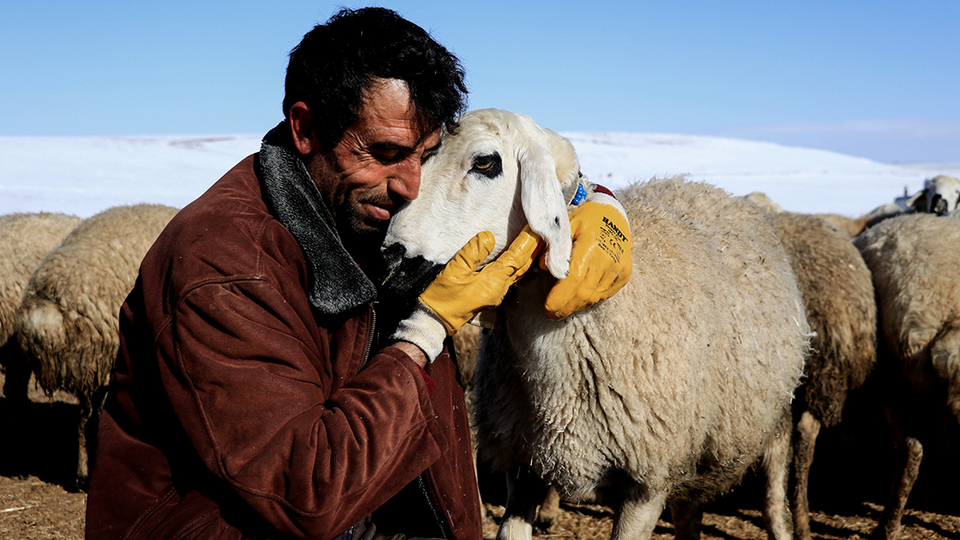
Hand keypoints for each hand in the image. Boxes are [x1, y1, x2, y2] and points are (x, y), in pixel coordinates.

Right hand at [392, 227, 541, 360]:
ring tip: (537, 239)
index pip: (517, 257)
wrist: (436, 320)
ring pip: (520, 271)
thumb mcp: (454, 271)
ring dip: (530, 255)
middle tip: (544, 229)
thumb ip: (472, 253)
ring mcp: (497, 293)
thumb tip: (489, 236)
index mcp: (494, 282)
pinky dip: (520, 263)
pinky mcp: (492, 293)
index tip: (537, 226)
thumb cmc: (443, 297)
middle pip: (524, 265)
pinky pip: (512, 275)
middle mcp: (501, 289)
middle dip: (535, 247)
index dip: (528, 241)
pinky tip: (521, 256)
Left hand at [544, 201, 631, 318]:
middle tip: (552, 314)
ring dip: (577, 305)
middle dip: (565, 307)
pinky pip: (605, 294)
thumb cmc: (585, 220)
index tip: (548, 308)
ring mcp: (619, 267)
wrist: (614, 215)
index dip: (560, 297)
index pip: (574, 278)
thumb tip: (541, 267)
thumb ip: (554, 247)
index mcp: (590, 244)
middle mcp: (607, 258)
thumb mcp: (565, 227)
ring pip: (594, 296)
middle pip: (584, 293)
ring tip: (564, 307)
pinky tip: (580, 298)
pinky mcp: (625, 273)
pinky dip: (590, 299)